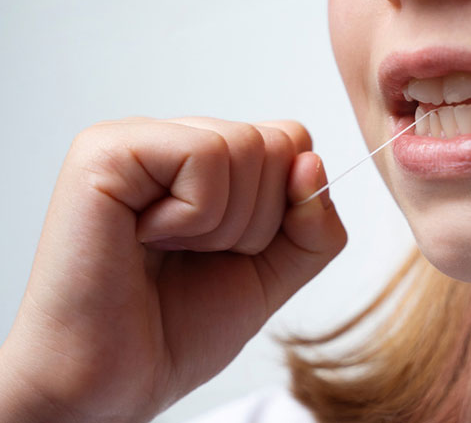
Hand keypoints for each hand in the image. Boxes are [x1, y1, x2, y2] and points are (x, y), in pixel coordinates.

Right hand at [0, 117, 346, 422]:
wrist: (111, 382)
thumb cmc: (176, 329)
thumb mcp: (274, 274)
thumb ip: (313, 225)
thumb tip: (311, 161)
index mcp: (206, 161)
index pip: (292, 140)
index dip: (288, 205)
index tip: (235, 250)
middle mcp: (172, 139)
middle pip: (277, 141)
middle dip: (257, 221)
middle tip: (195, 255)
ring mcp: (136, 139)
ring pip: (247, 146)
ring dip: (223, 225)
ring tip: (169, 250)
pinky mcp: (106, 151)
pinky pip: (206, 156)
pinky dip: (195, 216)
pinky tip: (146, 238)